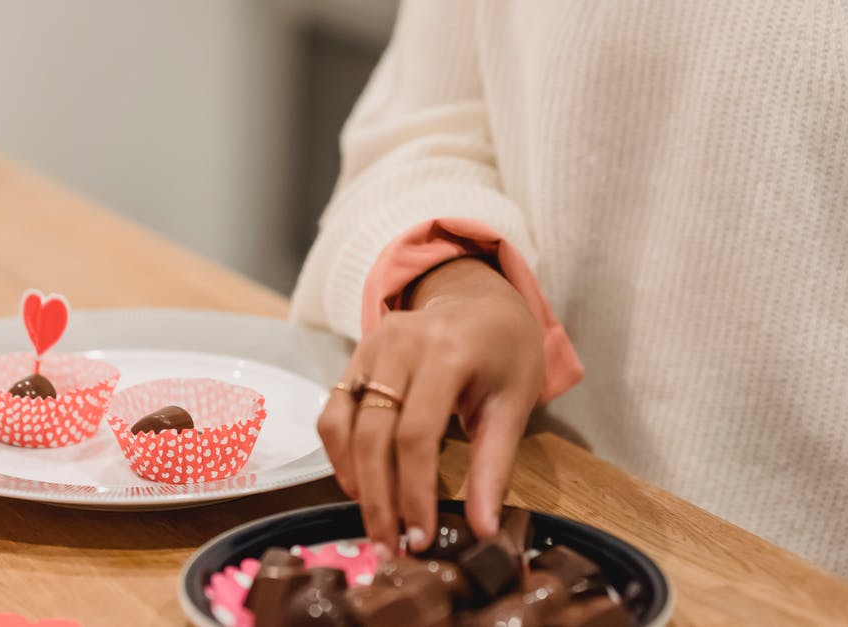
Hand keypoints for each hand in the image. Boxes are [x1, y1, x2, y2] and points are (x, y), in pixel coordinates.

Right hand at [316, 257, 543, 554]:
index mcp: (447, 353)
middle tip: (391, 546)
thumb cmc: (505, 351)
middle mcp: (399, 345)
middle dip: (379, 500)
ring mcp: (369, 348)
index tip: (421, 537)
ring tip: (374, 522)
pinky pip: (332, 412)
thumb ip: (494, 468)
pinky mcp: (353, 357)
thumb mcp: (514, 404)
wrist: (478, 299)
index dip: (413, 493)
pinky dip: (338, 454)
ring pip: (342, 425)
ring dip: (353, 480)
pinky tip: (359, 484)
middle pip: (373, 436)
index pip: (417, 436)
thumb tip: (483, 530)